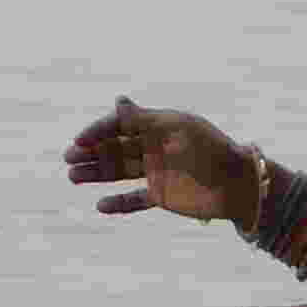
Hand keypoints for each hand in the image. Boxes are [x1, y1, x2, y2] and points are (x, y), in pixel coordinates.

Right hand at [63, 98, 249, 225]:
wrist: (238, 185)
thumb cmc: (210, 150)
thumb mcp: (176, 130)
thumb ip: (144, 119)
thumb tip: (117, 100)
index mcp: (158, 127)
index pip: (121, 125)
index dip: (98, 132)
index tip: (78, 141)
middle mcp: (154, 148)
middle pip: (115, 149)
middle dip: (90, 153)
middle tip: (68, 160)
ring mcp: (157, 172)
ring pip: (119, 172)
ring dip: (96, 174)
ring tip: (73, 177)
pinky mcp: (162, 196)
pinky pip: (135, 200)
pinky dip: (119, 203)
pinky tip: (101, 205)